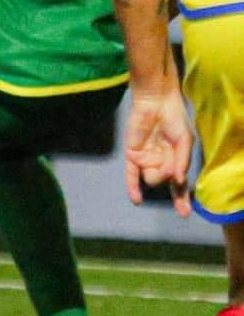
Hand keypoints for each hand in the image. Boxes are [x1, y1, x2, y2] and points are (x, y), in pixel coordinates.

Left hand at [124, 82, 193, 214]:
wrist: (156, 102)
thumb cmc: (174, 119)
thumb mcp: (184, 141)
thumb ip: (182, 161)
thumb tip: (179, 180)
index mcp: (176, 161)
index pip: (179, 185)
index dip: (182, 199)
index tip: (185, 213)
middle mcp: (161, 162)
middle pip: (165, 181)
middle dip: (168, 174)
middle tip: (172, 162)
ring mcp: (146, 159)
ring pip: (151, 178)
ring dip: (157, 173)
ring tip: (162, 155)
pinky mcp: (132, 154)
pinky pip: (131, 175)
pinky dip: (133, 187)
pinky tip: (137, 199)